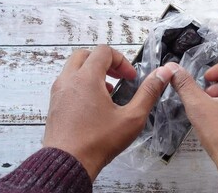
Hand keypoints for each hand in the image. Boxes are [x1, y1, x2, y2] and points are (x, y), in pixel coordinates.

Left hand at [43, 45, 177, 180]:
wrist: (68, 164)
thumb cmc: (98, 142)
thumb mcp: (131, 117)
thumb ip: (149, 92)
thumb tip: (163, 74)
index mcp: (86, 78)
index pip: (103, 51)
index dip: (121, 61)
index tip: (130, 77)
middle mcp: (68, 80)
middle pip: (85, 55)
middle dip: (105, 62)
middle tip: (118, 76)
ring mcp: (58, 92)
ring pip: (73, 68)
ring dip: (92, 72)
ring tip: (108, 90)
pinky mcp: (54, 104)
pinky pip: (67, 83)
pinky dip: (81, 84)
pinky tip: (94, 104)